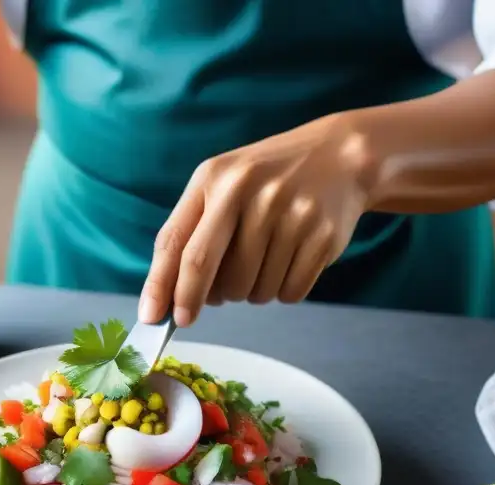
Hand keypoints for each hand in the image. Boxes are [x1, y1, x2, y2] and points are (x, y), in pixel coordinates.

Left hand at [139, 114, 371, 325]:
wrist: (341, 156)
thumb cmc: (267, 180)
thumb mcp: (223, 185)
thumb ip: (192, 234)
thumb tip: (170, 300)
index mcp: (215, 179)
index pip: (178, 244)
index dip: (163, 287)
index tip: (154, 318)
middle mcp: (251, 193)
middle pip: (217, 278)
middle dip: (212, 298)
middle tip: (222, 291)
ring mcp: (290, 214)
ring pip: (254, 292)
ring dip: (253, 291)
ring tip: (266, 257)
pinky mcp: (322, 236)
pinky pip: (289, 293)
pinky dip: (284, 289)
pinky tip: (291, 260)